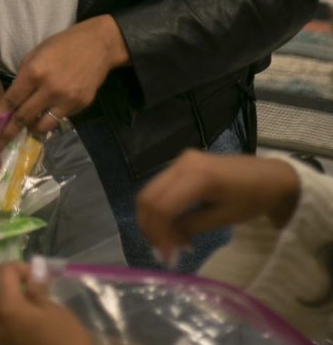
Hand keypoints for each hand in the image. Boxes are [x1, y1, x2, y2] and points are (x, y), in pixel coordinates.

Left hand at [0, 14, 128, 147]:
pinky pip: (59, 119)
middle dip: (7, 134)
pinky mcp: (80, 105)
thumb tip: (13, 100)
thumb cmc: (63, 44)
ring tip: (28, 126)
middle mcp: (49, 88)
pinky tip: (50, 111)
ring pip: (42, 126)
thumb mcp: (37, 53)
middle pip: (23, 118)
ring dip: (31, 129)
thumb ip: (24, 77)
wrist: (99, 44)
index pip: (11, 100)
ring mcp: (66, 99)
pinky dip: (51, 118)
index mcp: (34, 71)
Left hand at [0, 262, 92, 344]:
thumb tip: (34, 272)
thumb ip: (38, 289)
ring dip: (15, 305)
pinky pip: (0, 327)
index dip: (22, 268)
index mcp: (4, 308)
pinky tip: (30, 329)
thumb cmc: (64, 341)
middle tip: (41, 295)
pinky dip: (12, 322)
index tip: (40, 278)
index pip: (4, 271)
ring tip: (37, 315)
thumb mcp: (55, 311)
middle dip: (18, 288)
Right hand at [136, 149, 300, 261]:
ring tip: (174, 244)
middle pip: (148, 197)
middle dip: (151, 229)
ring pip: (151, 192)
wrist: (272, 177)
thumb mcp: (223, 218)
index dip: (159, 235)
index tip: (168, 260)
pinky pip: (161, 188)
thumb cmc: (253, 199)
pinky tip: (178, 228)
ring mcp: (181, 160)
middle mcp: (183, 163)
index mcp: (197, 176)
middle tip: (165, 254)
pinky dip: (163, 210)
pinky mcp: (183, 164)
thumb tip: (166, 245)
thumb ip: (190, 227)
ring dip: (155, 221)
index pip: (161, 206)